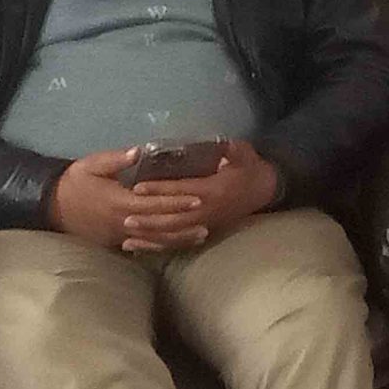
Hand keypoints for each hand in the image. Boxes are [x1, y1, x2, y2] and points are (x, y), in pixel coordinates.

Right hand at [49, 147, 203, 251]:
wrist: (49, 205)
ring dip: (177, 239)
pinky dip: (159, 247)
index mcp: (119, 201)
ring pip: (153, 240)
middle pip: (159, 226)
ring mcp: (117, 235)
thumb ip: (116, 159)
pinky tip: (174, 244)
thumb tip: (138, 150)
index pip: (154, 204)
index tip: (197, 199)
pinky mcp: (113, 243)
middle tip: (208, 220)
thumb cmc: (74, 182)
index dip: (176, 202)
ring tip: (201, 235)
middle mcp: (121, 222)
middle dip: (184, 223)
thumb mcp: (92, 164)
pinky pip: (140, 247)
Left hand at [123, 140, 281, 253]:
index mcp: (213, 190)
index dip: (159, 190)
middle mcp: (206, 210)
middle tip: (125, 218)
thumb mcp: (243, 152)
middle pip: (173, 219)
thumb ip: (230, 148)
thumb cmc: (248, 168)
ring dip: (151, 236)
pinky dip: (158, 245)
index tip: (137, 187)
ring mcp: (205, 223)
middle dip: (149, 220)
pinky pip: (178, 242)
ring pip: (174, 234)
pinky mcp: (203, 231)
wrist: (263, 190)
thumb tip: (219, 142)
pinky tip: (139, 247)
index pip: (181, 191)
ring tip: (128, 236)